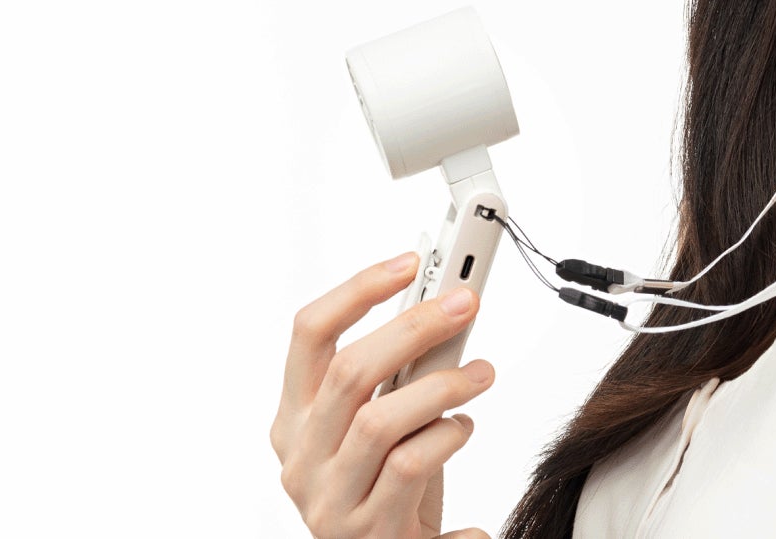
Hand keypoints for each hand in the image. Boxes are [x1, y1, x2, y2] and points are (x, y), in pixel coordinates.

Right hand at [272, 253, 496, 538]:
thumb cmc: (386, 489)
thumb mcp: (378, 427)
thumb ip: (393, 377)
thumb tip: (441, 305)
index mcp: (293, 419)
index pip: (308, 334)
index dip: (357, 291)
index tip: (408, 262)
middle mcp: (300, 459)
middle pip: (349, 372)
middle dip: (414, 327)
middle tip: (464, 305)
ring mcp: (329, 500)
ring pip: (380, 421)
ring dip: (443, 386)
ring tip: (482, 375)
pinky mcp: (368, 534)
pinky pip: (411, 469)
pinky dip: (448, 440)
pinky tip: (465, 429)